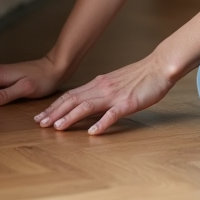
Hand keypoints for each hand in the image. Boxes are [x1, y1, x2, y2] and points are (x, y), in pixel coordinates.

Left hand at [35, 53, 174, 135]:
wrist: (159, 67)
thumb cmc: (140, 76)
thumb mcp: (115, 82)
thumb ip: (101, 92)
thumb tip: (87, 103)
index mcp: (98, 83)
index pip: (70, 95)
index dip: (54, 106)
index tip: (41, 116)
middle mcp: (102, 88)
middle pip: (73, 100)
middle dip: (55, 112)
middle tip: (40, 124)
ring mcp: (114, 95)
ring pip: (87, 106)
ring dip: (70, 117)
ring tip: (58, 127)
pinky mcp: (128, 103)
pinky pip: (112, 114)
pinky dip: (101, 123)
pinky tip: (93, 133)